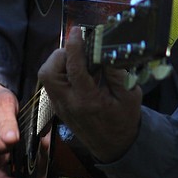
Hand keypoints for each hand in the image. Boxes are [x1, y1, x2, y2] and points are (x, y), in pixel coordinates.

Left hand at [38, 26, 141, 162]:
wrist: (114, 146)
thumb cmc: (124, 120)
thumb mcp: (130, 96)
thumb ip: (118, 74)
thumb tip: (107, 51)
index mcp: (88, 101)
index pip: (75, 69)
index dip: (75, 46)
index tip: (78, 31)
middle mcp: (69, 104)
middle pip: (49, 72)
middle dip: (61, 54)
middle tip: (78, 48)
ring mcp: (61, 106)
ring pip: (47, 77)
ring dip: (59, 62)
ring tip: (79, 58)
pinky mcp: (59, 106)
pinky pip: (53, 83)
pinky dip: (62, 71)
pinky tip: (79, 70)